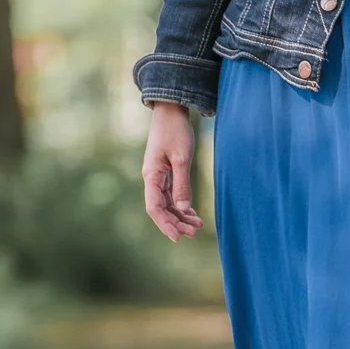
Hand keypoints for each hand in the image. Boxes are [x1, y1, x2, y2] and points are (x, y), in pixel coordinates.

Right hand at [142, 103, 202, 241]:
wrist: (171, 111)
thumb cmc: (175, 131)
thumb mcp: (182, 158)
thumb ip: (182, 185)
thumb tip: (182, 210)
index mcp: (151, 176)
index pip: (155, 208)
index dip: (166, 225)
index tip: (178, 237)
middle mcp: (152, 179)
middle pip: (161, 209)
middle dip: (176, 223)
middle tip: (194, 233)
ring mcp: (159, 177)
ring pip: (168, 204)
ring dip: (181, 216)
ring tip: (198, 226)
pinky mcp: (167, 173)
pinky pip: (172, 195)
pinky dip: (182, 205)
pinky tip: (193, 214)